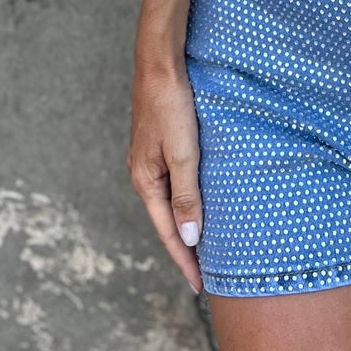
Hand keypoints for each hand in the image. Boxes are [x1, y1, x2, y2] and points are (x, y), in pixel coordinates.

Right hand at [128, 64, 204, 293]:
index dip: (184, 260)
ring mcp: (150, 160)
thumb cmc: (172, 106)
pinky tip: (199, 203)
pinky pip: (174, 183)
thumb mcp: (183, 153)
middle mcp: (143, 174)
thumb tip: (189, 237)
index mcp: (145, 181)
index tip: (200, 286)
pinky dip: (187, 200)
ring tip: (206, 247)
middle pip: (167, 220)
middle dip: (185, 248)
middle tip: (207, 275)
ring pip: (171, 202)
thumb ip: (186, 195)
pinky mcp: (159, 146)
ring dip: (187, 224)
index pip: (168, 231)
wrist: (160, 64)